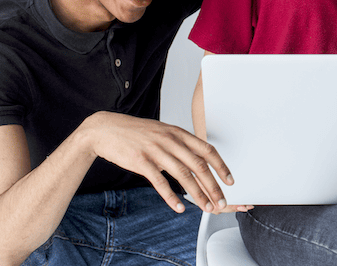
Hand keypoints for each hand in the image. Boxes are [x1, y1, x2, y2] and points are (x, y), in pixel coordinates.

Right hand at [83, 112, 232, 213]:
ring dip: (198, 193)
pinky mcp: (141, 161)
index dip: (221, 166)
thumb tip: (196, 160)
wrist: (106, 129)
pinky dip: (171, 197)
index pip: (207, 149)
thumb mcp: (163, 132)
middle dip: (213, 185)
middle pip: (199, 165)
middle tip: (222, 201)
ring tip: (206, 207)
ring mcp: (156, 150)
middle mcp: (171, 140)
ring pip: (183, 175)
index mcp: (178, 133)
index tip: (230, 180)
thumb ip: (179, 144)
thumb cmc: (136, 133)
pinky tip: (178, 207)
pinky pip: (160, 182)